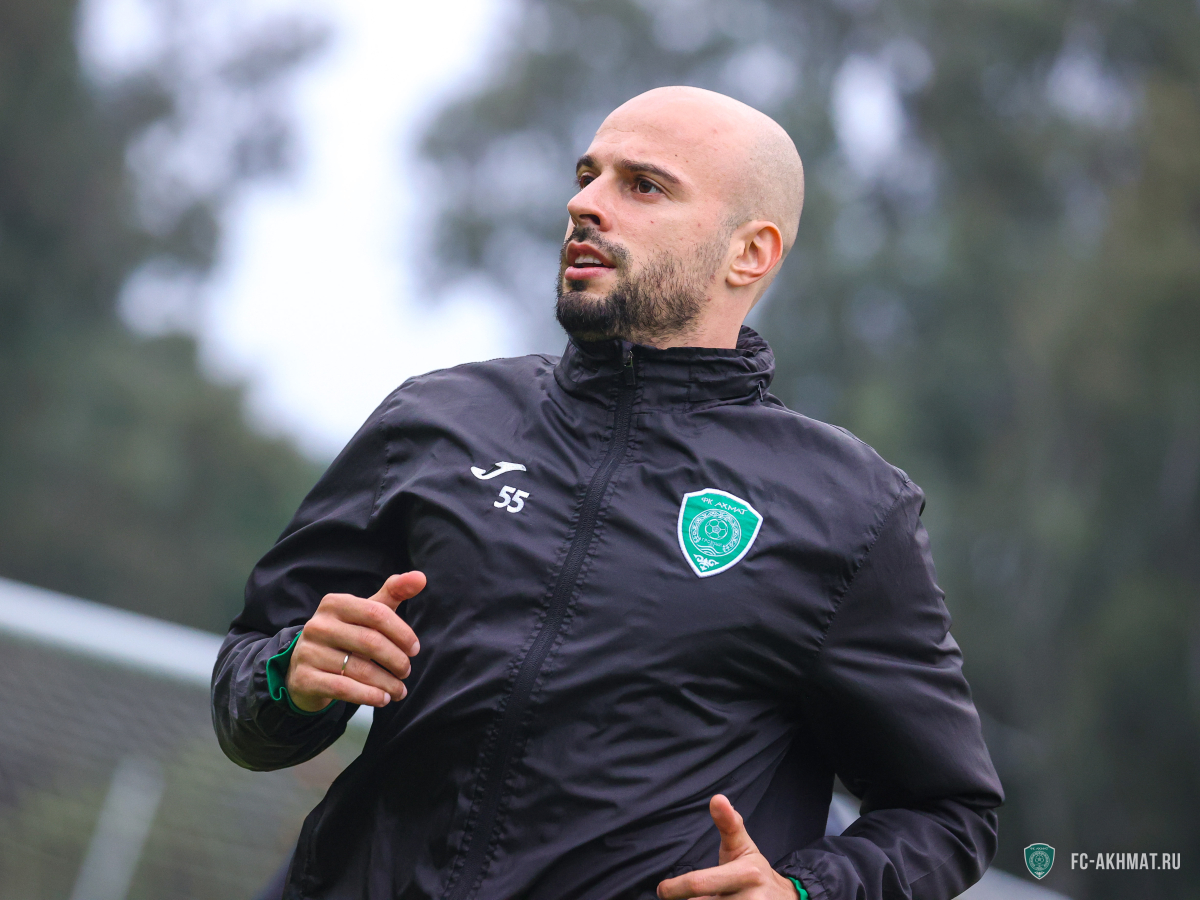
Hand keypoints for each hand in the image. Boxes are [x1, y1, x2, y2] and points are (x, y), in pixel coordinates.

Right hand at [285, 571, 425, 711]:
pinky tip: (382, 699)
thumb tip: (421, 577)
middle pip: (370, 642)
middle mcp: (318, 625)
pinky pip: (343, 688)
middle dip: (396, 660)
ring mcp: (308, 652)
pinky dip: (368, 696)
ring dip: (387, 683)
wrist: (304, 666)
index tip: (414, 649)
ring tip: (400, 690)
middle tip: (407, 671)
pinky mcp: (304, 678)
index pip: (376, 613)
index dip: (401, 632)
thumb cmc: (345, 636)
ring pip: (359, 669)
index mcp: (335, 603)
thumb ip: (393, 593)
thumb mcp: (366, 612)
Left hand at [657, 795, 798, 898]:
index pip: (699, 884)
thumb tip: (717, 798)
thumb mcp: (742, 845)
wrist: (783, 899)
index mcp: (746, 874)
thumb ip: (728, 823)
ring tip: (709, 898)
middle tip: (683, 897)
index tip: (662, 890)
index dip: (675, 888)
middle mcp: (749, 899)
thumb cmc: (753, 870)